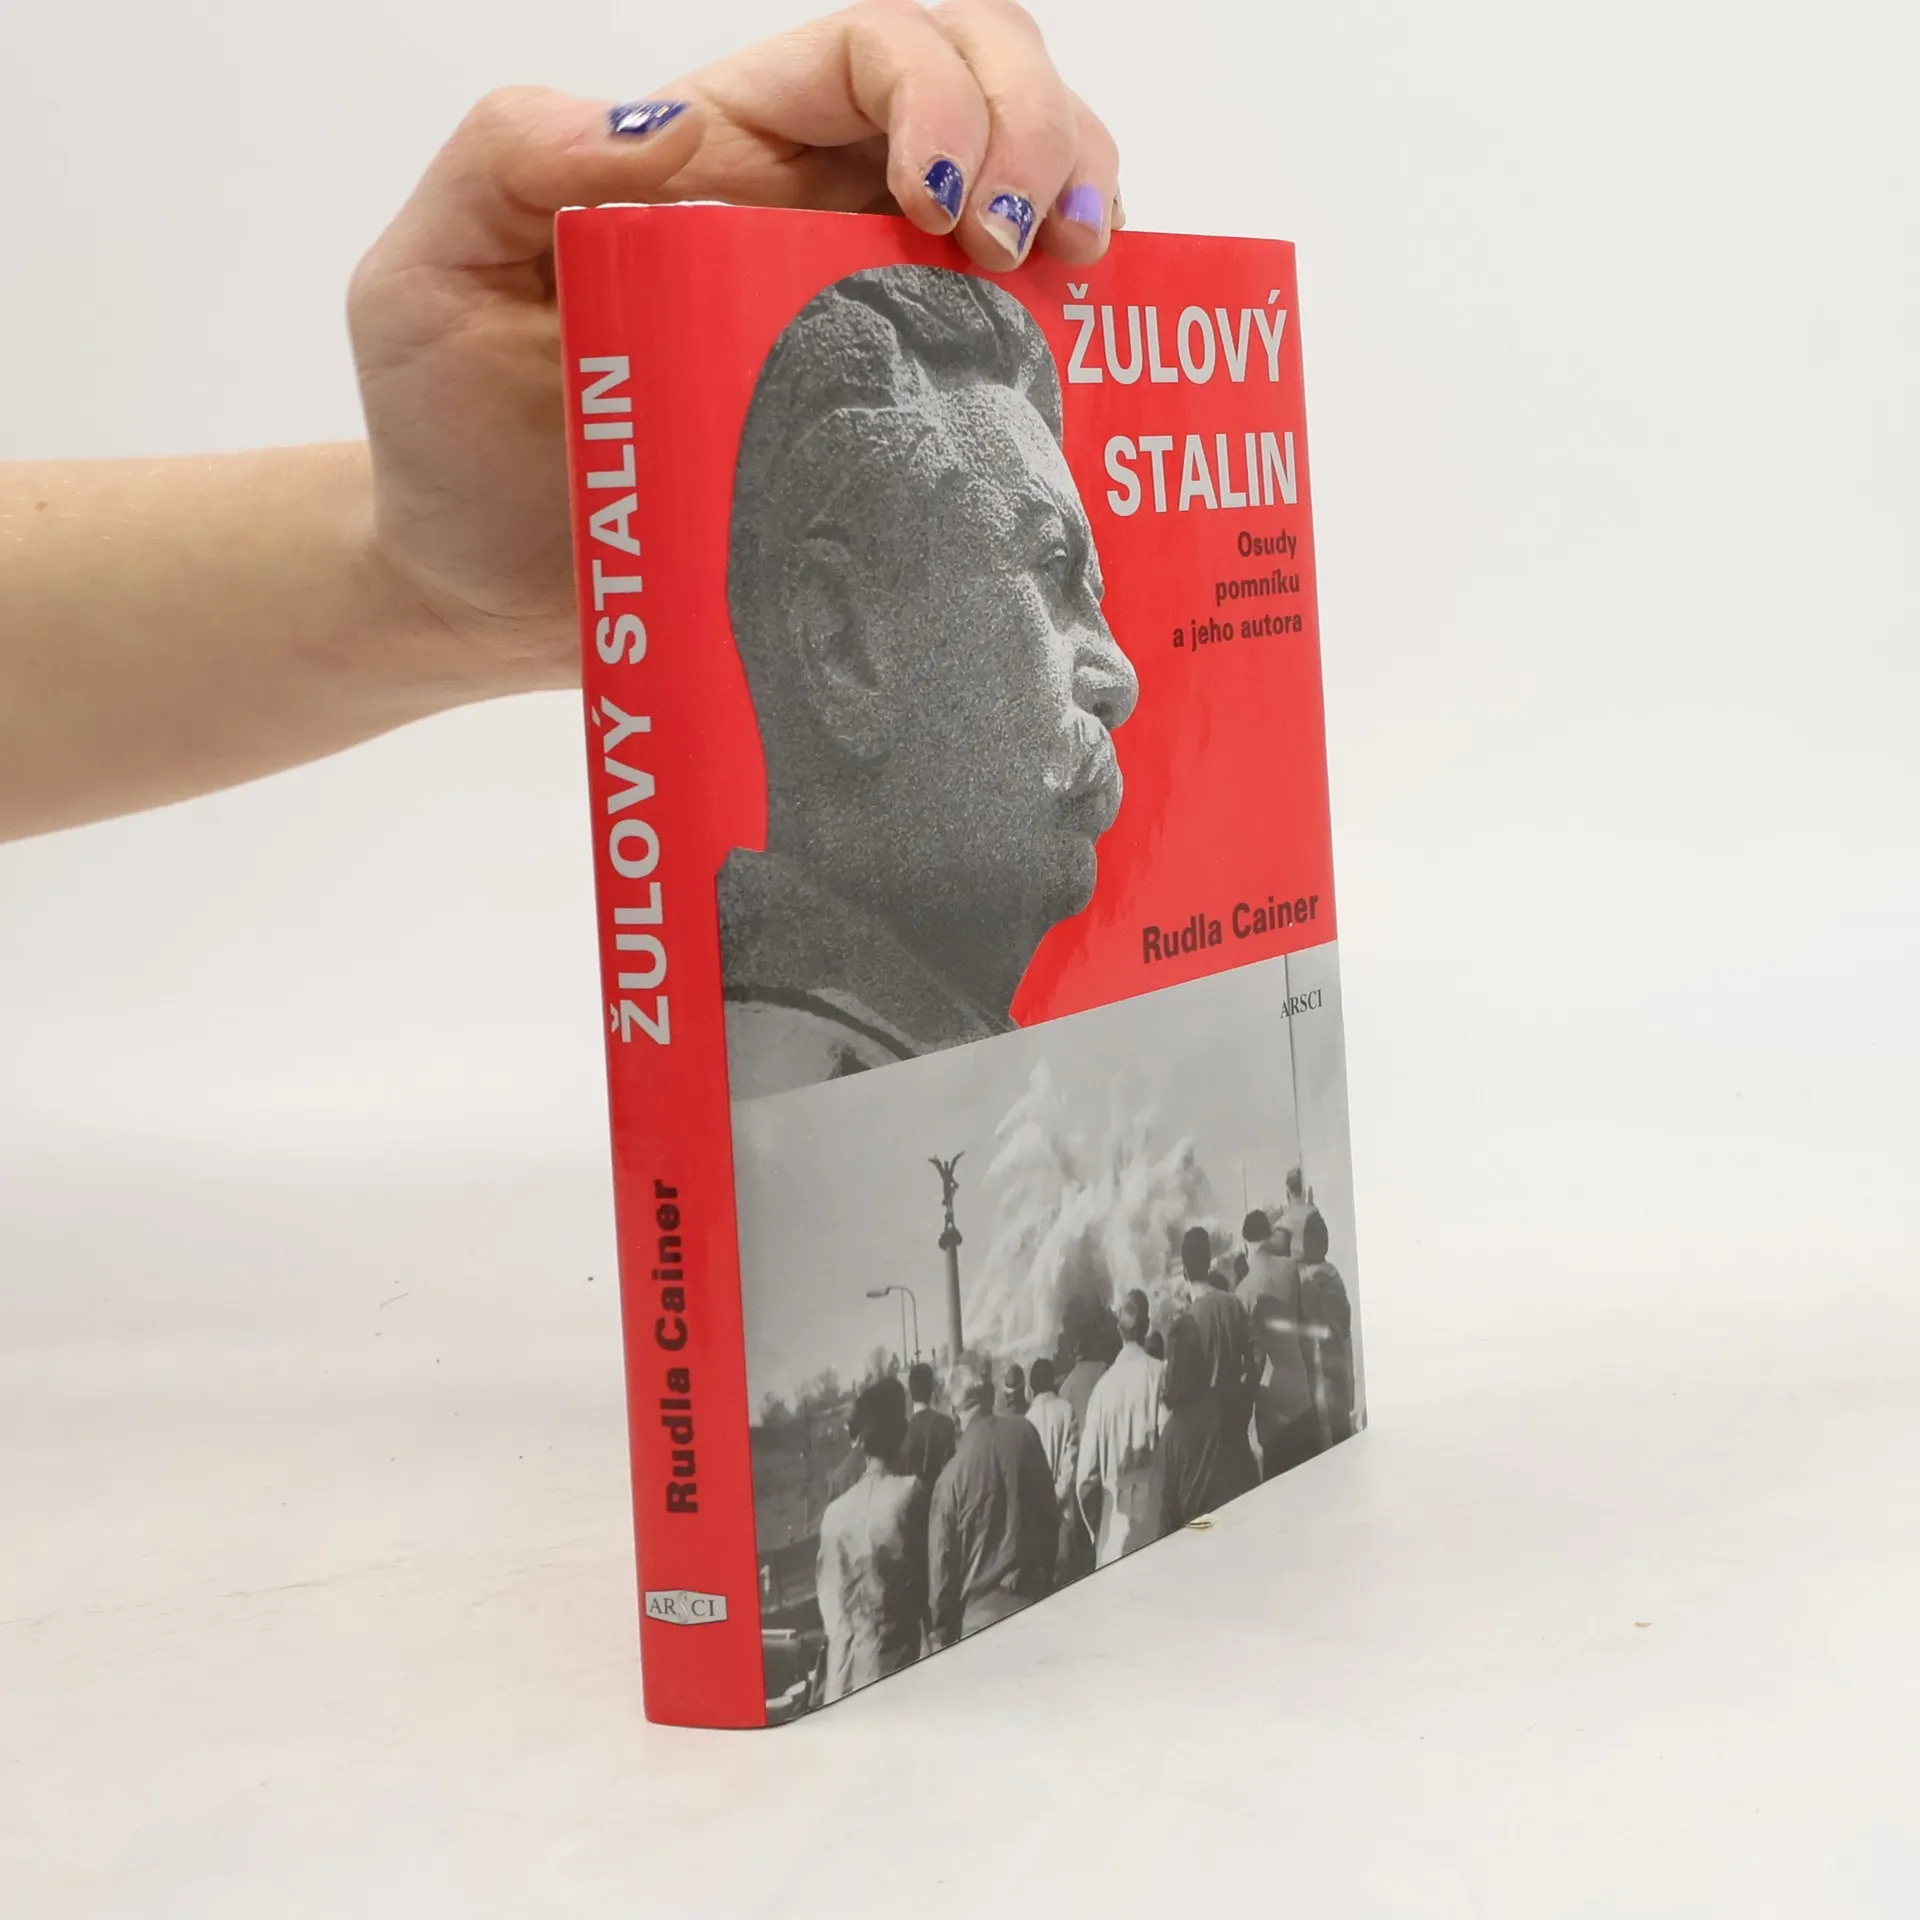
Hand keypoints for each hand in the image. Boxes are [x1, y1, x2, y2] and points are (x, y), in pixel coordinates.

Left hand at [348, 1, 1122, 700]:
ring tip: (1076, 273)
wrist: (485, 597)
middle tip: (1023, 244)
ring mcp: (871, 320)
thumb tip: (666, 124)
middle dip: (1036, 129)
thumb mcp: (426, 277)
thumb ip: (507, 159)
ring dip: (1081, 197)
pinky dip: (1084, 328)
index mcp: (720, 154)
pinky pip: (1018, 350)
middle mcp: (813, 216)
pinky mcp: (902, 428)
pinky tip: (1089, 352)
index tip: (938, 197)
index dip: (937, 87)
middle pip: (981, 88)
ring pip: (1026, 195)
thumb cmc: (449, 436)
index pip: (870, 52)